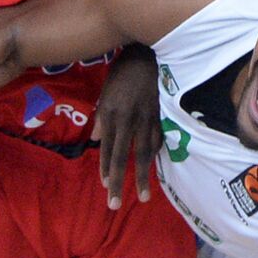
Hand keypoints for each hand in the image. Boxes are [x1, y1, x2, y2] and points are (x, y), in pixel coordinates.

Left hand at [92, 44, 162, 208]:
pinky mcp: (163, 116)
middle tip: (115, 204)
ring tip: (144, 197)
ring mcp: (149, 120)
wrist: (150, 53)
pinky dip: (156, 157)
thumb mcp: (107, 91)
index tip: (105, 186)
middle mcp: (131, 120)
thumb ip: (102, 116)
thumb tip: (95, 140)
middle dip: (120, 182)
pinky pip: (159, 141)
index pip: (108, 147)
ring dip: (142, 176)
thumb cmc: (124, 71)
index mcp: (114, 114)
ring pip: (145, 153)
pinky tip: (154, 169)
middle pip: (125, 156)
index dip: (106, 167)